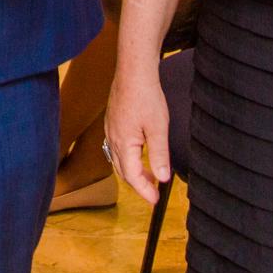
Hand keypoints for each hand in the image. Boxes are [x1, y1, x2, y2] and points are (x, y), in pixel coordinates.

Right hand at [105, 63, 171, 204]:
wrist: (133, 72)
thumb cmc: (145, 96)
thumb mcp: (158, 128)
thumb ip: (159, 155)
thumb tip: (162, 177)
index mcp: (123, 143)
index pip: (132, 176)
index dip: (144, 191)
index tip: (155, 200)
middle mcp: (113, 139)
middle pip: (123, 171)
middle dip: (138, 184)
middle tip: (153, 192)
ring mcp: (110, 130)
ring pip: (118, 160)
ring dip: (132, 172)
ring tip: (149, 176)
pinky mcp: (113, 122)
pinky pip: (116, 148)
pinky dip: (127, 158)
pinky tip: (138, 154)